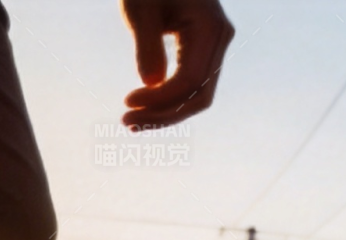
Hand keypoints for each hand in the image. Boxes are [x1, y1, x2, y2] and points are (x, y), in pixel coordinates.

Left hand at [121, 0, 234, 127]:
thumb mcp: (141, 10)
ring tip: (130, 122)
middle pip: (198, 96)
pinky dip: (168, 102)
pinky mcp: (203, 51)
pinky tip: (142, 109)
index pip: (189, 81)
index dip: (159, 99)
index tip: (126, 103)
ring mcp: (215, 46)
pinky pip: (191, 86)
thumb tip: (151, 82)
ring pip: (196, 96)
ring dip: (164, 114)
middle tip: (126, 123)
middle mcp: (219, 39)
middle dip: (163, 115)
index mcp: (210, 27)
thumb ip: (147, 45)